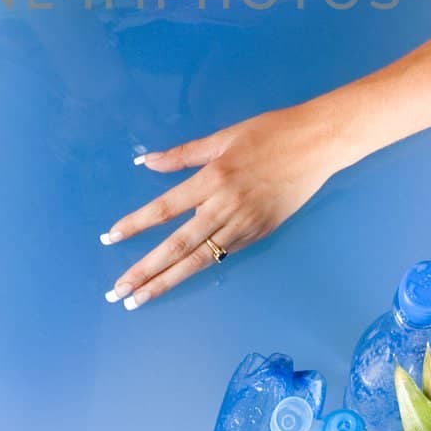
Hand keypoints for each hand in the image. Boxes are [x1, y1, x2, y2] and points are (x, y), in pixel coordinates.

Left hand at [100, 101, 343, 308]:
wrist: (319, 145)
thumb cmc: (271, 132)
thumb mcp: (223, 137)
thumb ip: (183, 154)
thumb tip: (147, 161)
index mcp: (213, 178)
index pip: (165, 209)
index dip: (135, 225)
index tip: (110, 237)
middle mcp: (226, 207)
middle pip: (177, 246)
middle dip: (145, 271)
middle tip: (118, 291)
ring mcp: (245, 225)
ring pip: (199, 260)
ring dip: (166, 281)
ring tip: (140, 299)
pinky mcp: (260, 234)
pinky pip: (224, 254)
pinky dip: (199, 268)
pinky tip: (178, 278)